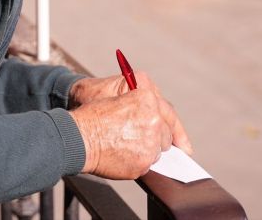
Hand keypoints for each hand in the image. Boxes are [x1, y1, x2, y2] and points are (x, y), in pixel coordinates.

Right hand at [70, 72, 192, 154]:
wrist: (77, 136)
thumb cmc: (92, 116)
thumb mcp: (118, 97)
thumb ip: (142, 105)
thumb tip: (157, 120)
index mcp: (147, 99)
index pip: (170, 116)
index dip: (179, 132)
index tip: (185, 146)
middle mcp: (153, 119)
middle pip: (166, 135)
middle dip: (156, 139)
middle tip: (139, 140)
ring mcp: (150, 141)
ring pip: (157, 151)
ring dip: (147, 150)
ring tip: (125, 145)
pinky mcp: (143, 161)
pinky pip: (147, 164)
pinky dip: (138, 162)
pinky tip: (122, 154)